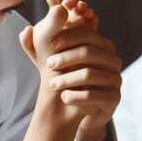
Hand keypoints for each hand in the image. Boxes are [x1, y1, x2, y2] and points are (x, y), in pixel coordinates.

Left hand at [19, 0, 121, 130]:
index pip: (88, 35)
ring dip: (66, 79)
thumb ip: (39, 47)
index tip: (51, 45)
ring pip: (89, 74)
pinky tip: (64, 98)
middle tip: (48, 65)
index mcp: (102, 47)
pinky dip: (74, 96)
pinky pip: (93, 95)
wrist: (74, 110)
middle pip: (89, 53)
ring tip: (51, 84)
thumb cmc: (65, 80)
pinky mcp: (113, 99)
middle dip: (65, 58)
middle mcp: (112, 61)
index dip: (69, 37)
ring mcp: (115, 80)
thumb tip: (26, 30)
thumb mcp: (52, 63)